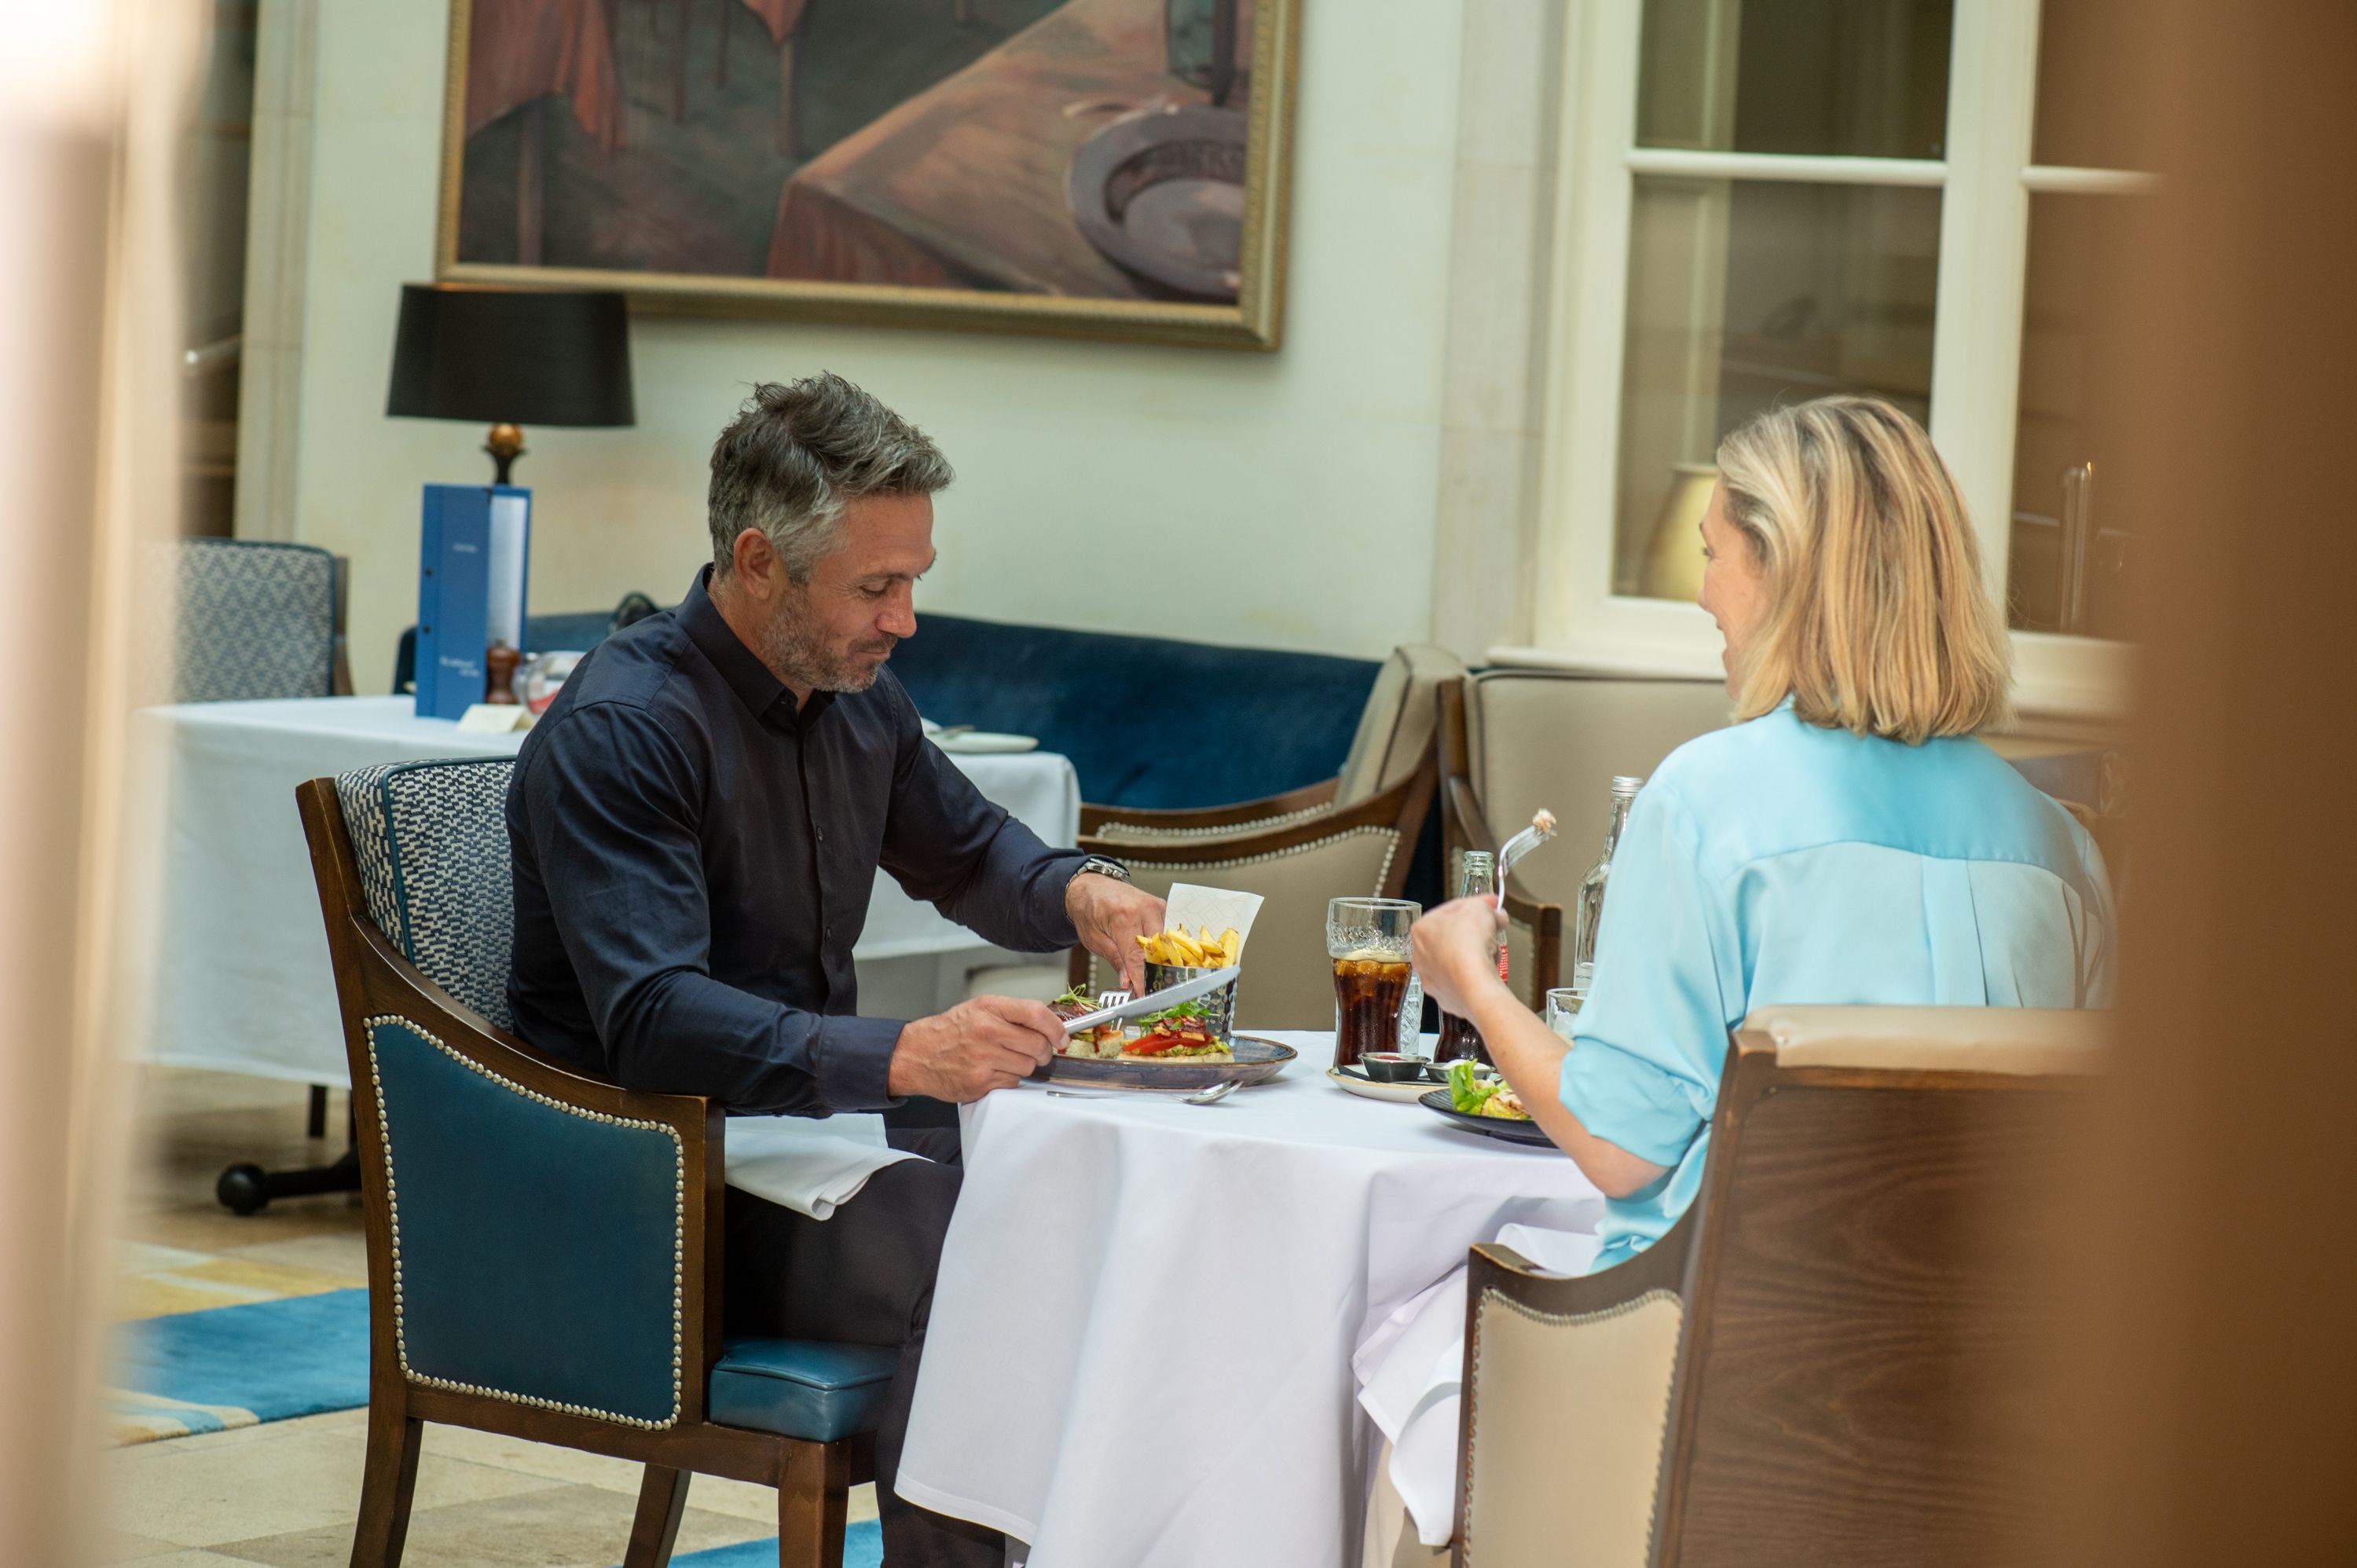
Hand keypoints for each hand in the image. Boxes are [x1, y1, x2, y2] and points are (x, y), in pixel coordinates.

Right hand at [887, 995, 1064, 1101]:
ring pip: (1028, 1066)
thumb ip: (1013, 1014)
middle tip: (1033, 1052)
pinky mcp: (981, 1082)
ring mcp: (984, 1058)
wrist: (918, 1054)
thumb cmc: (951, 1031)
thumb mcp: (980, 1009)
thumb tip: (1051, 1027)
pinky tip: (992, 1071)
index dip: (1056, 1028)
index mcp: (990, 1008)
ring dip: (1023, 1067)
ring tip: (1005, 1060)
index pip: (1036, 1013)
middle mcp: (987, 1031)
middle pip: (1038, 1044)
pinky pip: (1013, 1083)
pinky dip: (1008, 1079)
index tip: (1061, 1037)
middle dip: (1042, 1051)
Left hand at [1066, 873, 1165, 995]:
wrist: (1092, 886)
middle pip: (1158, 948)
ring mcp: (1157, 905)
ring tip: (1153, 973)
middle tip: (1149, 986)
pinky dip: (1164, 946)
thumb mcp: (1094, 939)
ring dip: (1162, 959)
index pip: (1137, 955)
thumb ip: (1115, 960)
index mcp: (1123, 916)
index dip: (1141, 978)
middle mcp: (1144, 908)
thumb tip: (1129, 982)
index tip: (1143, 993)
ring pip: (1167, 941)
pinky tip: (1158, 957)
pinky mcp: (1163, 906)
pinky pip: (1168, 931)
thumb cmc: (1090, 910)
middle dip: (1155, 970)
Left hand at [1410, 896, 1509, 1017]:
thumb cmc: (1469, 945)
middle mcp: (1421, 956)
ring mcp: (1432, 979)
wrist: (1474, 986)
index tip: (1491, 905)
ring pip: (1458, 960)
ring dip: (1476, 953)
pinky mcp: (1446, 997)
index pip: (1451, 910)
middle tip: (1493, 928)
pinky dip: (1476, 975)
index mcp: (1422, 929)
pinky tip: (1488, 971)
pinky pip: (1464, 980)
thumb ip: (1486, 907)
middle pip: (1453, 937)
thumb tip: (1496, 914)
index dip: (1475, 905)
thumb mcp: (1480, 909)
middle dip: (1475, 931)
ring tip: (1492, 952)